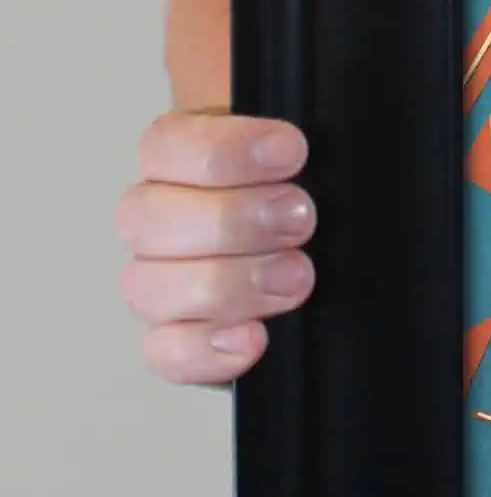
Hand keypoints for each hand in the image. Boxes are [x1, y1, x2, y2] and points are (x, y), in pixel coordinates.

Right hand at [116, 109, 317, 384]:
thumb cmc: (322, 197)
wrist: (339, 252)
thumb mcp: (321, 157)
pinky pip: (166, 353)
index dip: (224, 150)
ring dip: (226, 283)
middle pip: (146, 217)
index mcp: (185, 162)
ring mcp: (163, 284)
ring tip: (295, 276)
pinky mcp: (180, 342)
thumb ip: (309, 145)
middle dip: (230, 219)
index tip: (291, 151)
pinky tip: (254, 338)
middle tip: (300, 218)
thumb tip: (299, 143)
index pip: (166, 146)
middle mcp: (163, 221)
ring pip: (147, 286)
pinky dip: (205, 350)